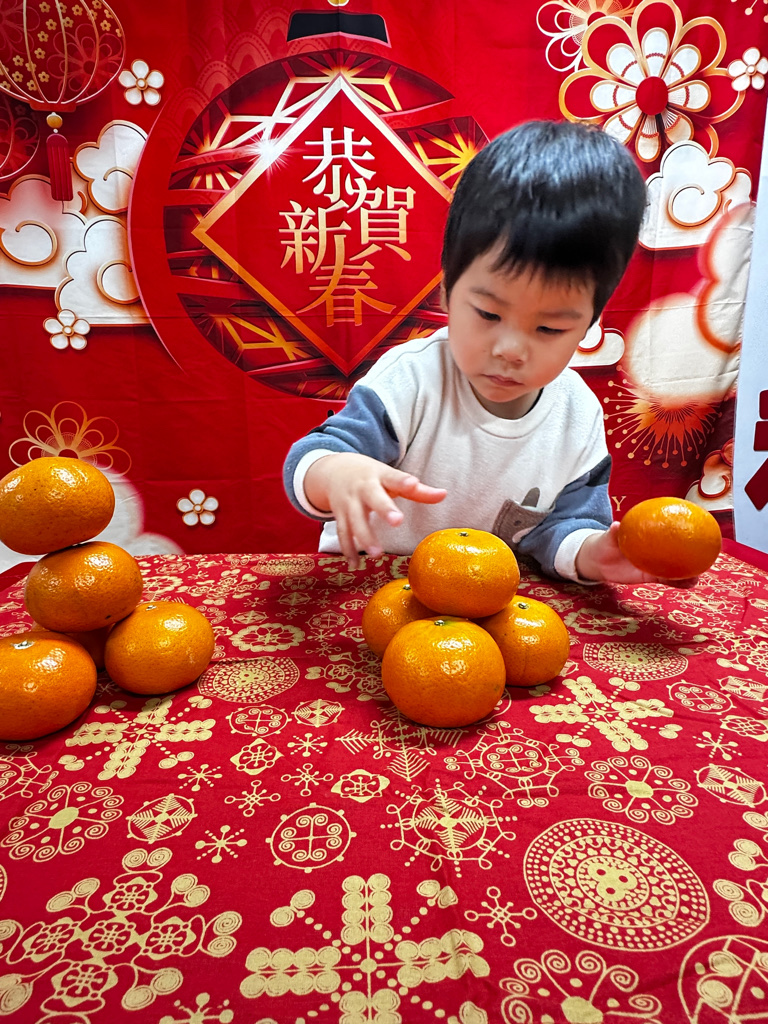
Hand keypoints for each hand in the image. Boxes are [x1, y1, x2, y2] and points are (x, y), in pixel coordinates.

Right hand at [304, 453, 446, 567]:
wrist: (334, 470)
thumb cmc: (371, 476)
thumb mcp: (391, 478)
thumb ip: (418, 490)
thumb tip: (445, 494)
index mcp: (380, 476)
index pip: (394, 477)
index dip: (403, 481)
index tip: (413, 483)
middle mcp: (363, 488)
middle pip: (373, 499)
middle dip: (384, 509)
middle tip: (397, 521)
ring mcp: (349, 502)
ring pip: (355, 520)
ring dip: (364, 538)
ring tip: (377, 554)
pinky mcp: (339, 515)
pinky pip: (343, 534)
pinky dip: (348, 550)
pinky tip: (355, 565)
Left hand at [576, 523, 697, 586]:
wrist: (597, 561)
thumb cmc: (604, 543)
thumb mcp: (607, 538)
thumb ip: (613, 533)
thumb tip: (617, 525)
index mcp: (648, 535)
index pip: (668, 529)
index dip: (683, 528)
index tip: (700, 528)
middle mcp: (655, 548)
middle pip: (678, 549)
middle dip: (693, 552)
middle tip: (706, 555)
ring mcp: (655, 562)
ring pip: (676, 567)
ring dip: (689, 571)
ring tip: (699, 575)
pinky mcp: (650, 575)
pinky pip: (667, 579)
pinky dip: (678, 582)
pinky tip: (688, 585)